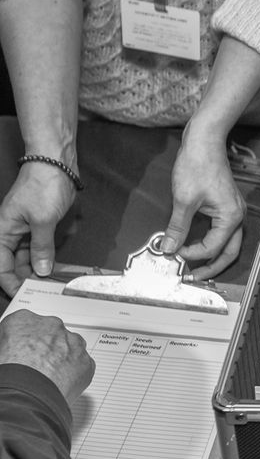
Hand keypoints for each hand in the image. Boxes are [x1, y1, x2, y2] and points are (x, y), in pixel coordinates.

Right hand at [0, 163, 77, 296]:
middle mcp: (11, 231)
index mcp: (3, 230)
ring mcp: (26, 229)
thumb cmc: (42, 184)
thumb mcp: (43, 221)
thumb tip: (40, 268)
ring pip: (27, 257)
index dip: (10, 281)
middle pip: (13, 263)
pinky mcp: (40, 225)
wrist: (56, 165)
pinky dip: (45, 258)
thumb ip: (41, 247)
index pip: (1, 264)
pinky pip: (40, 247)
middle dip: (25, 278)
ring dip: (36, 269)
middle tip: (39, 291)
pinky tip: (53, 268)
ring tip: (47, 284)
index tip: (21, 293)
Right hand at [0, 309, 94, 403]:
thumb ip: (7, 345)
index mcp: (24, 320)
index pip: (23, 325)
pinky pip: (81, 365)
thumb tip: (9, 349)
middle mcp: (51, 326)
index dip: (21, 340)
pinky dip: (74, 373)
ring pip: (70, 346)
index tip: (21, 348)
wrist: (29, 394)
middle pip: (49, 333)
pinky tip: (61, 383)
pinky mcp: (86, 360)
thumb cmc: (10, 374)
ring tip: (49, 376)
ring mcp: (73, 342)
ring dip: (62, 357)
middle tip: (36, 364)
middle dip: (44, 347)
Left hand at [162, 133, 244, 281]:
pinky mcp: (226, 206)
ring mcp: (233, 211)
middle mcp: (236, 216)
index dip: (192, 254)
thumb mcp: (184, 200)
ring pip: (228, 243)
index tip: (174, 252)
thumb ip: (177, 228)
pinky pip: (223, 231)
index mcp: (230, 217)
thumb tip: (168, 247)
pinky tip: (198, 244)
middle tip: (194, 277)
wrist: (205, 141)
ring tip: (197, 265)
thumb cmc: (199, 165)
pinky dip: (212, 242)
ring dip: (214, 256)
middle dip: (212, 267)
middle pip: (229, 252)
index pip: (212, 247)